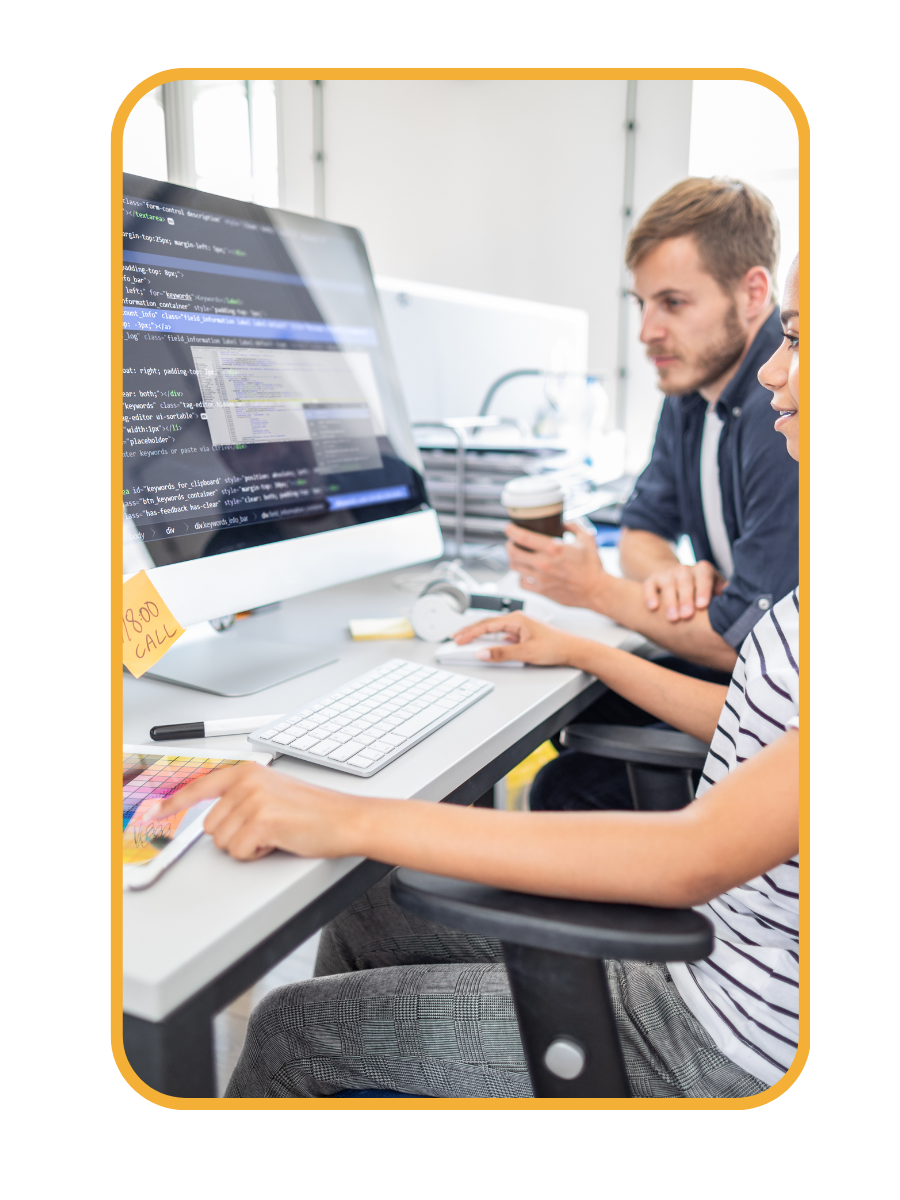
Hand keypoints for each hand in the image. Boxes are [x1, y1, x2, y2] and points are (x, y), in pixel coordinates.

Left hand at [148, 762, 361, 861]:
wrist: (347, 819)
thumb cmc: (314, 811)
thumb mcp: (271, 793)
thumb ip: (240, 798)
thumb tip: (211, 817)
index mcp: (246, 771)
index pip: (199, 787)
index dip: (172, 804)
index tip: (152, 813)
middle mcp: (246, 781)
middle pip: (210, 826)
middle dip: (235, 836)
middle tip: (266, 829)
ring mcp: (253, 799)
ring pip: (224, 842)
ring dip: (248, 846)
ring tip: (276, 833)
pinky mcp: (262, 820)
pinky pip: (240, 852)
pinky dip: (259, 854)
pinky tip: (280, 840)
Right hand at [454, 611, 582, 665]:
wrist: (574, 649)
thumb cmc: (556, 646)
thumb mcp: (526, 652)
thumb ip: (502, 654)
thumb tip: (482, 653)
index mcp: (516, 619)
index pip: (486, 624)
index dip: (469, 632)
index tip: (457, 639)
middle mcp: (517, 620)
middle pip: (487, 624)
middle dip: (469, 631)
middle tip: (454, 638)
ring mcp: (520, 627)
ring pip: (494, 629)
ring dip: (479, 635)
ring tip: (466, 640)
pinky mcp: (523, 635)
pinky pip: (502, 635)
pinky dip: (491, 640)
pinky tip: (487, 645)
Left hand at [504, 521, 605, 608]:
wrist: (596, 590)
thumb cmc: (592, 567)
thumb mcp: (587, 539)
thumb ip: (574, 526)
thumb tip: (564, 522)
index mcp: (553, 548)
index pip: (522, 537)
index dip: (511, 530)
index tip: (509, 528)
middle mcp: (543, 563)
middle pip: (513, 552)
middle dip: (509, 545)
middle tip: (511, 542)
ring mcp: (540, 578)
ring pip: (514, 567)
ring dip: (513, 559)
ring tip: (517, 556)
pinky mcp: (541, 591)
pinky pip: (521, 583)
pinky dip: (521, 576)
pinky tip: (526, 572)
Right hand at [642, 560, 726, 621]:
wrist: (678, 581)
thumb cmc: (703, 593)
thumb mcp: (716, 591)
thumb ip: (726, 596)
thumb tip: (740, 606)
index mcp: (703, 570)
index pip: (704, 576)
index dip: (703, 590)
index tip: (702, 606)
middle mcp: (685, 569)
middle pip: (685, 581)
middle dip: (686, 599)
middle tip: (687, 616)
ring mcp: (668, 573)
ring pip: (668, 584)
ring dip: (670, 602)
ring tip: (673, 619)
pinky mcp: (653, 579)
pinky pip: (649, 585)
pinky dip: (650, 596)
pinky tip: (653, 608)